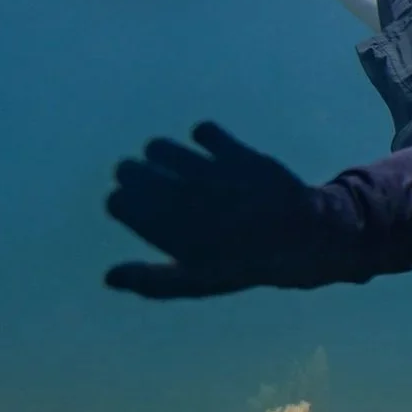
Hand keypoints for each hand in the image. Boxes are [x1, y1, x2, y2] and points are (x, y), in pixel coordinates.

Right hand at [104, 123, 335, 298]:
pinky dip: (203, 138)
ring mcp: (211, 174)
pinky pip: (202, 129)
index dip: (124, 203)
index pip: (117, 202)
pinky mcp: (237, 154)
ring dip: (162, 155)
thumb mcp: (198, 281)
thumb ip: (152, 281)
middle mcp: (185, 200)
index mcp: (170, 234)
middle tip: (158, 186)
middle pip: (128, 169)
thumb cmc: (243, 263)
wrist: (303, 239)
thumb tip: (107, 277)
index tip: (141, 210)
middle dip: (134, 175)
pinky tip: (212, 153)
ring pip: (157, 146)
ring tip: (180, 170)